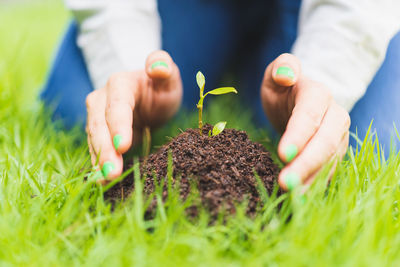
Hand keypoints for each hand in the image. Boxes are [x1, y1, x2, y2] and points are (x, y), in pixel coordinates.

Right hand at [85, 50, 181, 182]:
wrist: (148, 96)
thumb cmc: (161, 87)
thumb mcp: (169, 77)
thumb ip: (164, 67)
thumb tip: (157, 67)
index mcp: (121, 83)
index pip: (117, 104)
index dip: (118, 125)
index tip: (123, 146)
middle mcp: (103, 99)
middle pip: (100, 124)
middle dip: (105, 149)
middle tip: (112, 173)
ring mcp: (98, 116)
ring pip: (95, 139)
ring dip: (100, 160)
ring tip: (107, 181)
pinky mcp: (100, 133)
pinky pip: (96, 148)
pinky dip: (99, 164)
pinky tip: (103, 181)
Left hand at [260, 53, 349, 190]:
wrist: (297, 101)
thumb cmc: (282, 88)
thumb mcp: (275, 73)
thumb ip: (281, 67)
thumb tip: (286, 74)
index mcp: (317, 94)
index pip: (310, 115)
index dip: (298, 135)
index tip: (282, 153)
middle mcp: (333, 115)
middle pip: (324, 141)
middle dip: (306, 163)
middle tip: (286, 183)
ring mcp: (336, 135)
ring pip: (328, 159)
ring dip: (312, 179)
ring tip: (294, 198)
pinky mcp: (334, 152)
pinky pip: (328, 169)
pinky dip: (316, 184)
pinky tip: (302, 198)